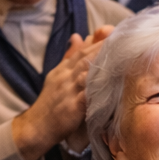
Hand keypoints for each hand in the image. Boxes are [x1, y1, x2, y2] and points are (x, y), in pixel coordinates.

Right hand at [12, 24, 114, 159]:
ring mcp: (67, 91)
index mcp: (63, 69)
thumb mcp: (57, 76)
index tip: (115, 33)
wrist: (35, 126)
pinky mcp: (71, 107)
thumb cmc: (50, 103)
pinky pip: (86, 96)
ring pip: (86, 73)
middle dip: (104, 48)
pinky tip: (110, 85)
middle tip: (122, 40)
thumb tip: (78, 36)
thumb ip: (70, 57)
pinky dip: (97, 89)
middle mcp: (65, 77)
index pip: (82, 51)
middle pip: (86, 58)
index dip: (99, 41)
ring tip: (120, 58)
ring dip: (103, 65)